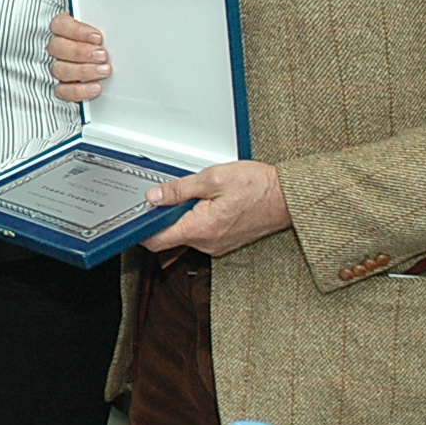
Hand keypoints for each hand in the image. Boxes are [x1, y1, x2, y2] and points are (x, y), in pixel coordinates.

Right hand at [47, 12, 109, 102]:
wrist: (117, 66)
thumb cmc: (107, 45)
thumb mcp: (107, 30)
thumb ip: (105, 28)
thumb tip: (118, 26)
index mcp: (64, 28)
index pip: (60, 25)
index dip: (77, 32)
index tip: (98, 37)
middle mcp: (59, 48)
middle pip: (56, 47)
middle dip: (81, 52)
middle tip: (102, 55)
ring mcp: (59, 68)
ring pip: (59, 69)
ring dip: (83, 70)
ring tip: (104, 70)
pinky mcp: (63, 87)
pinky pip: (62, 91)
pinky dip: (79, 90)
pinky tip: (96, 86)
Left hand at [140, 161, 289, 257]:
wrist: (290, 197)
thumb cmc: (259, 186)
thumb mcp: (212, 178)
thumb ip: (178, 189)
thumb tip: (153, 196)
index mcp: (200, 229)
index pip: (157, 240)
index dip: (140, 230)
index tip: (135, 218)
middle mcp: (208, 243)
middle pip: (171, 236)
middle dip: (167, 216)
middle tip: (175, 194)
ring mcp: (218, 245)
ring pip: (187, 234)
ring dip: (185, 216)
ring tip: (201, 196)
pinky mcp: (227, 242)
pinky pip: (203, 234)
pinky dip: (199, 220)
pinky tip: (211, 204)